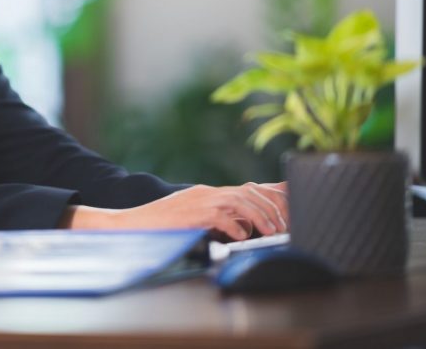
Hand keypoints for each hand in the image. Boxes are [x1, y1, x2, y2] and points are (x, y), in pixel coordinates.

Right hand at [60, 182, 287, 240]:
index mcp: (210, 193)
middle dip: (272, 206)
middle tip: (286, 223)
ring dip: (260, 216)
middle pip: (249, 191)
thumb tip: (244, 228)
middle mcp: (208, 192)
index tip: (292, 203)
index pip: (249, 188)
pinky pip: (220, 216)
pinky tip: (242, 236)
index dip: (273, 194)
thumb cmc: (163, 226)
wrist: (133, 224)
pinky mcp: (193, 214)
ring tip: (273, 231)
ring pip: (240, 200)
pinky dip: (235, 226)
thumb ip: (218, 220)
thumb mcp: (195, 219)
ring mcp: (200, 201)